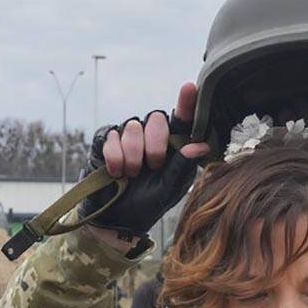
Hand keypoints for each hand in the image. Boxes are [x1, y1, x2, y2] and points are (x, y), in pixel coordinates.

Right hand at [80, 83, 210, 239]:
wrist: (117, 219)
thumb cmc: (149, 202)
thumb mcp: (170, 188)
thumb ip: (183, 165)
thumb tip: (201, 146)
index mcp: (172, 144)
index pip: (182, 118)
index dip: (186, 102)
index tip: (189, 88)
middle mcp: (151, 134)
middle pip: (157, 118)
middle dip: (155, 146)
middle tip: (152, 167)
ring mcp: (128, 135)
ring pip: (133, 128)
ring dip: (133, 157)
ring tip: (132, 175)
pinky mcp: (106, 140)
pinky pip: (111, 138)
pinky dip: (115, 159)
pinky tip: (116, 173)